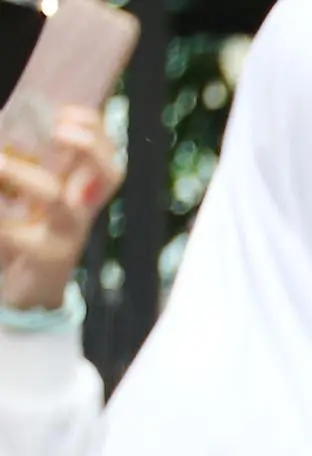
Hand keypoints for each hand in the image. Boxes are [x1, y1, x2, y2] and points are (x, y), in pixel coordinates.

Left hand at [0, 108, 120, 311]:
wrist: (28, 293)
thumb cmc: (27, 237)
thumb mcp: (34, 199)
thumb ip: (29, 170)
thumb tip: (7, 135)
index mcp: (81, 193)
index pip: (107, 155)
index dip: (95, 131)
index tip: (62, 114)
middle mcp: (81, 211)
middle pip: (110, 174)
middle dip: (88, 146)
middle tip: (58, 130)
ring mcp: (66, 236)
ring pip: (57, 199)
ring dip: (22, 175)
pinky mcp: (43, 260)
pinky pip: (16, 234)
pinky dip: (0, 223)